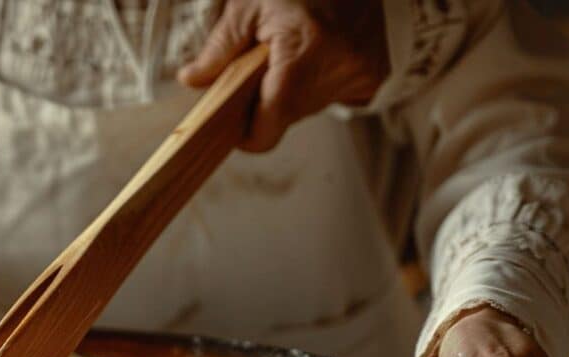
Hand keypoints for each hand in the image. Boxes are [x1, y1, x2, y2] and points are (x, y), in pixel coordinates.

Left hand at [178, 0, 388, 151]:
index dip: (245, 133)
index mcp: (305, 54)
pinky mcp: (377, 75)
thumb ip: (220, 46)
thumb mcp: (251, 2)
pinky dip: (320, 78)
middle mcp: (340, 70)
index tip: (232, 122)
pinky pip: (335, 94)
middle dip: (267, 98)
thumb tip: (191, 80)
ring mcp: (364, 76)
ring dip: (294, 87)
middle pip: (286, 116)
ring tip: (295, 48)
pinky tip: (319, 49)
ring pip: (309, 105)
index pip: (268, 128)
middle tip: (263, 63)